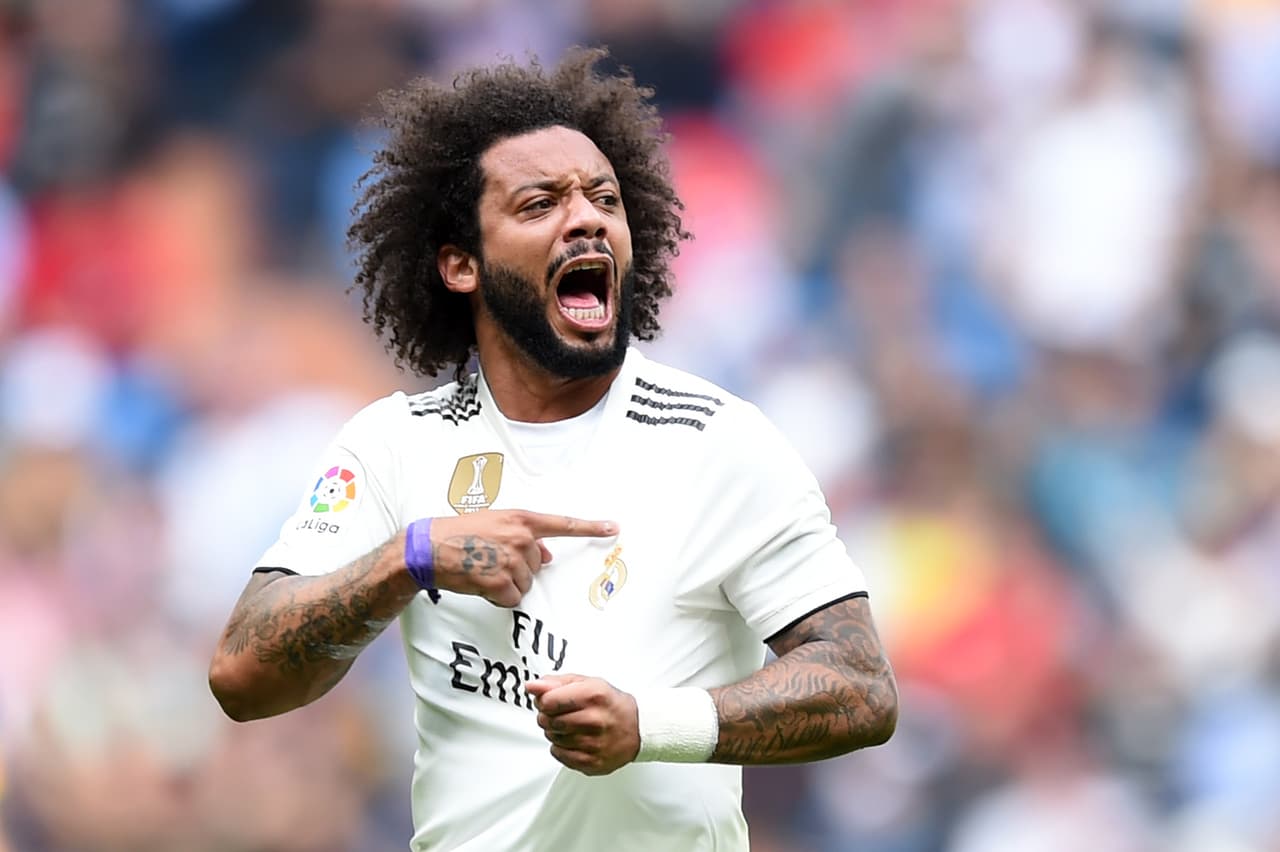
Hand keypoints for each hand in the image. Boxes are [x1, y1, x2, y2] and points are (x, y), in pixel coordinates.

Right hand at [429, 510, 616, 607]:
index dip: (590, 527)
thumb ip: (523, 536)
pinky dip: (497, 597)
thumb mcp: (494, 525)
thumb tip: (547, 555)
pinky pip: (511, 599)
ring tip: (481, 570)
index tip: (613, 527)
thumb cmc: (458, 534)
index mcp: (521, 519)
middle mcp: (521, 538)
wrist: (427, 547)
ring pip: (525, 584)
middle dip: (517, 569)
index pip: (562, 524)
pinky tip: (479, 583)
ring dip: (506, 584)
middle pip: (537, 566)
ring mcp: (512, 560)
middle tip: (489, 561)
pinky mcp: (501, 581)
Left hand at [525, 674, 639, 775]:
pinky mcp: (592, 762)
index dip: (543, 701)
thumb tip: (531, 686)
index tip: (549, 701)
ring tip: (570, 726)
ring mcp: (594, 744)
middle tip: (560, 714)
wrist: (639, 728)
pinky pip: (559, 755)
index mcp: (593, 695)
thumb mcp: (587, 683)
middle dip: (547, 716)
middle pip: (547, 721)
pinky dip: (561, 747)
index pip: (548, 701)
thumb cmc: (611, 704)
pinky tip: (574, 740)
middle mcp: (595, 720)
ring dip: (555, 732)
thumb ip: (556, 683)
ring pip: (552, 738)